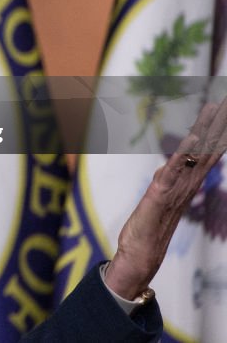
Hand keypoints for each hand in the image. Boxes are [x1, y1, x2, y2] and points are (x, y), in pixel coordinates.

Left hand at [104, 98, 226, 299]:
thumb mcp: (162, 195)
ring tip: (214, 108)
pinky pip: (174, 170)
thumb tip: (171, 165)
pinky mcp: (161, 193)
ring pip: (195, 155)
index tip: (224, 107)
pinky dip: (183, 154)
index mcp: (189, 181)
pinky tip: (192, 138)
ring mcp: (177, 187)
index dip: (218, 130)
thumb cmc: (151, 225)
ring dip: (205, 130)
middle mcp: (188, 182)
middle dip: (219, 123)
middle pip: (209, 148)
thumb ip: (168, 178)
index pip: (209, 151)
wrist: (142, 252)